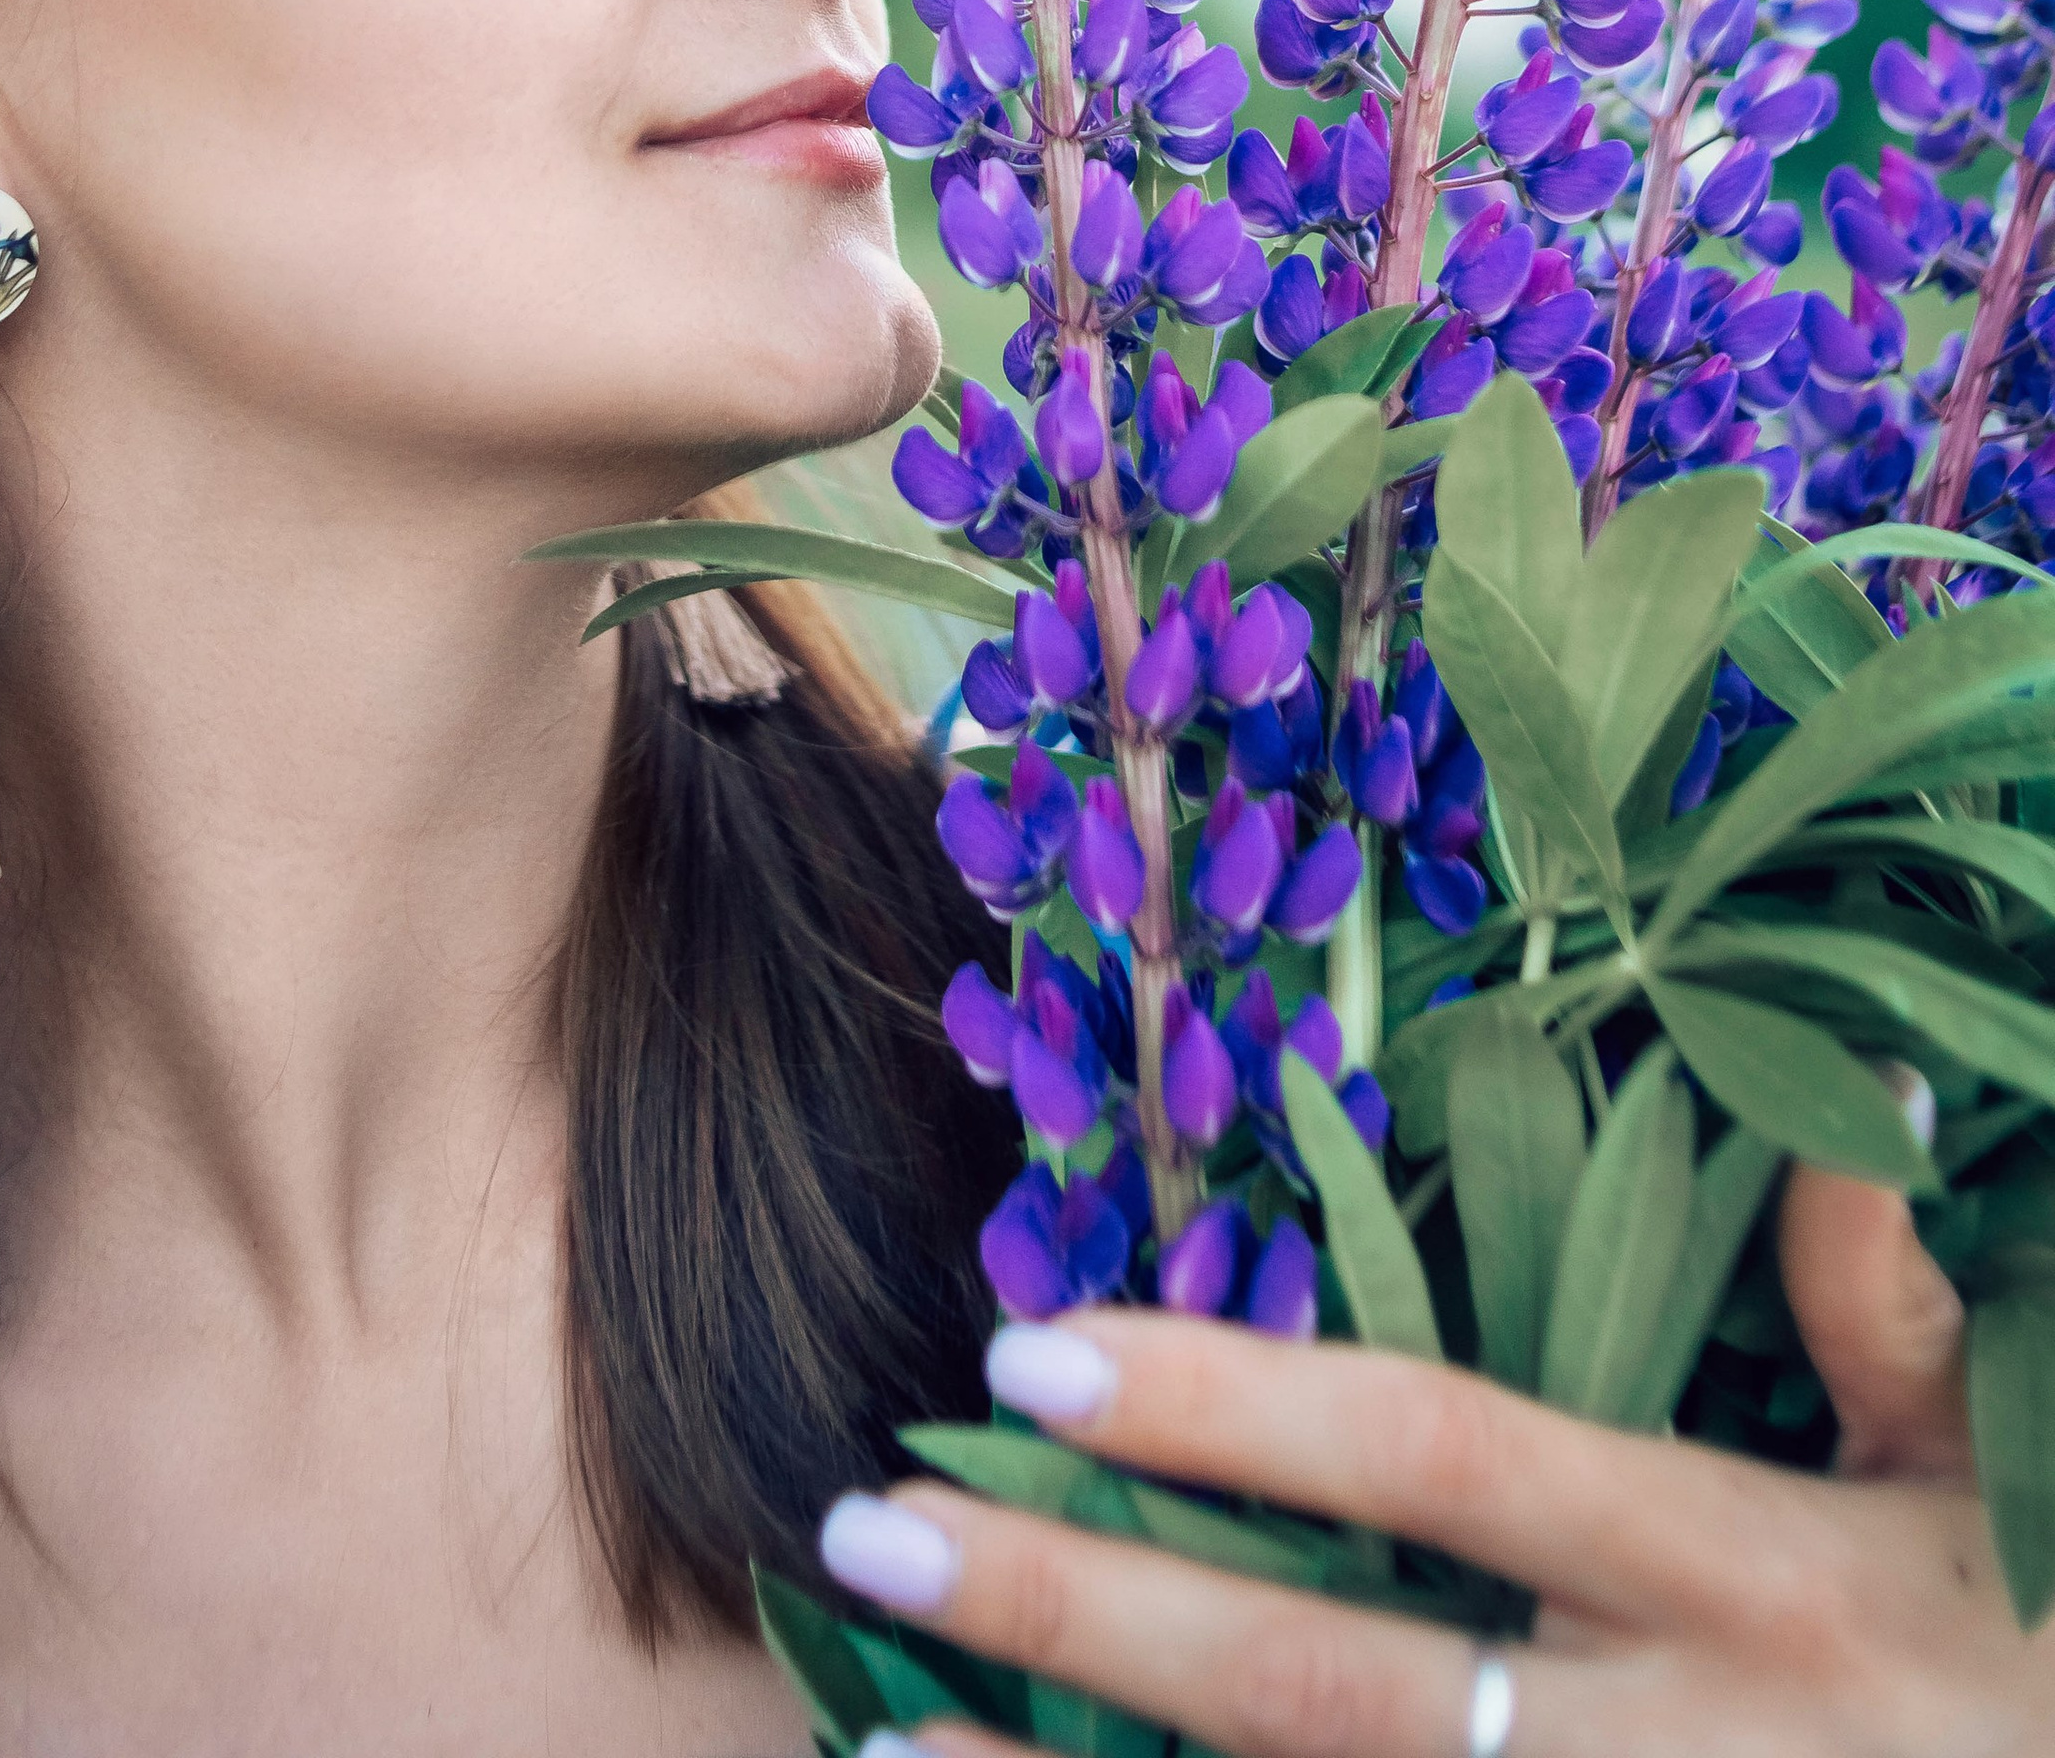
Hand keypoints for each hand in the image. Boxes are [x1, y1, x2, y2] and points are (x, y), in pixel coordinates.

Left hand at [817, 1163, 2043, 1755]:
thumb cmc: (2049, 1666)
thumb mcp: (2003, 1486)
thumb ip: (1893, 1318)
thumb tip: (1845, 1115)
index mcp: (1742, 1576)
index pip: (1447, 1460)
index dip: (1243, 1409)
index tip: (1040, 1349)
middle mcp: (1655, 1745)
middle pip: (1325, 1682)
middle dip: (1088, 1608)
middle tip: (876, 1520)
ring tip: (872, 1737)